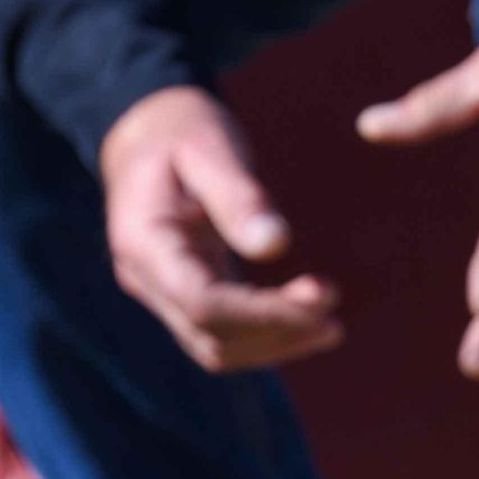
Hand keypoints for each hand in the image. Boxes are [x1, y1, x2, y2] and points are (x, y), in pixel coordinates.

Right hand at [99, 86, 340, 372]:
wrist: (146, 130)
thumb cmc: (182, 131)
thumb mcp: (210, 148)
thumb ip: (240, 197)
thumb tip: (277, 246)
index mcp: (144, 243)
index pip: (205, 304)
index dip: (265, 313)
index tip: (321, 298)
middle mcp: (146, 279)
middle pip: (212, 336)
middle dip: (278, 329)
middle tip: (334, 305)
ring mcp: (160, 292)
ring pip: (217, 348)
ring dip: (276, 344)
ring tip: (332, 326)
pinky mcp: (183, 295)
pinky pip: (222, 335)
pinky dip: (266, 337)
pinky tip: (309, 323)